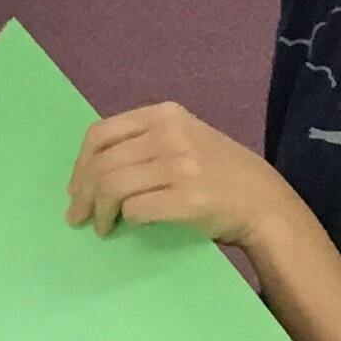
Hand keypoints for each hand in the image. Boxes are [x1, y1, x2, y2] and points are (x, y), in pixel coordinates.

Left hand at [67, 102, 305, 250]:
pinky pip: (136, 209)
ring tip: (100, 226)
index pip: (100, 134)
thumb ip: (143, 141)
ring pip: (113, 186)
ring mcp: (180, 166)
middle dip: (83, 194)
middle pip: (102, 163)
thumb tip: (90, 169)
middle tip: (78, 215)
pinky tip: (127, 226)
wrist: (264, 202)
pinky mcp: (187, 200)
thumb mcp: (184, 137)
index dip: (81, 164)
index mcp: (164, 114)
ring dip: (99, 211)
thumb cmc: (219, 172)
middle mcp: (170, 135)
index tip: (76, 187)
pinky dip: (125, 219)